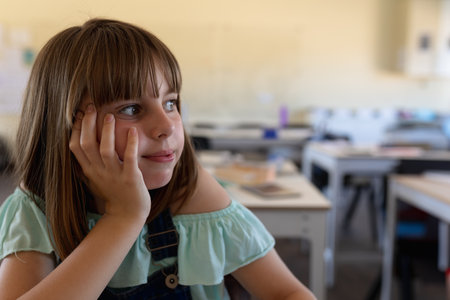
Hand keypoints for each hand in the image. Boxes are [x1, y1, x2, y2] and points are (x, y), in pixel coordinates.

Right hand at [69, 103, 150, 221]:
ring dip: (107, 132)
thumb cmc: (113, 193)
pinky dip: (130, 144)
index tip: (79, 112)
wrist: (127, 215)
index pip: (75, 146)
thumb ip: (89, 162)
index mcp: (89, 170)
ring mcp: (114, 175)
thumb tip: (81, 143)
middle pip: (87, 144)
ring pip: (105, 150)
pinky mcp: (130, 178)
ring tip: (110, 115)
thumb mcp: (96, 178)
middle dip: (88, 124)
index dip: (76, 128)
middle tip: (92, 106)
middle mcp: (98, 171)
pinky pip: (129, 158)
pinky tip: (134, 131)